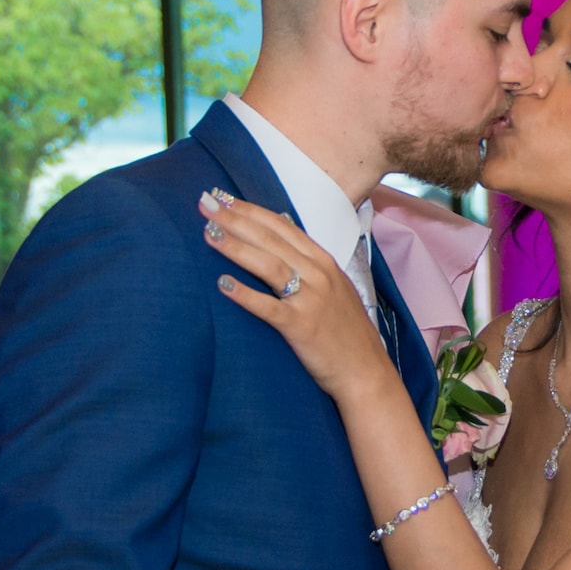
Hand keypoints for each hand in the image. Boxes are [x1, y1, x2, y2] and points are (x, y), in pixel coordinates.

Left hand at [198, 190, 394, 403]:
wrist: (365, 371)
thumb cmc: (345, 331)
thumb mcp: (333, 287)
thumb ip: (308, 263)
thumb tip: (280, 235)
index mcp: (324, 262)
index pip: (282, 226)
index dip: (251, 210)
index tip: (223, 198)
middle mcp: (318, 274)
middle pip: (271, 239)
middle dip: (236, 219)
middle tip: (205, 204)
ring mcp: (311, 300)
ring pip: (269, 265)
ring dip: (236, 247)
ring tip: (208, 233)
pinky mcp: (301, 327)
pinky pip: (269, 308)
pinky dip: (245, 295)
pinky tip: (222, 284)